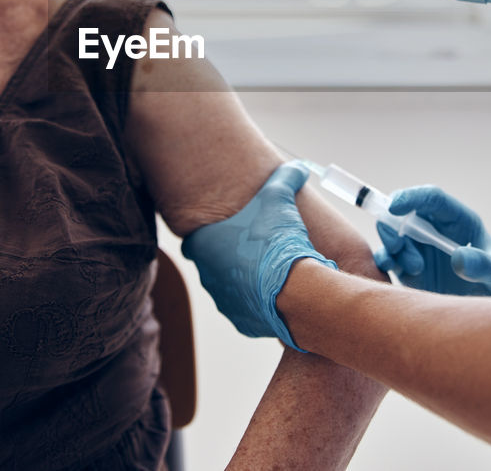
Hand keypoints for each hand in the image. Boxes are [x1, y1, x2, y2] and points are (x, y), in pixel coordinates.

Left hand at [181, 162, 336, 350]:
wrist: (295, 289)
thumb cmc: (277, 241)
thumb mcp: (280, 198)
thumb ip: (285, 178)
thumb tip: (298, 166)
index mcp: (204, 247)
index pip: (192, 242)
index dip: (208, 237)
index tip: (226, 233)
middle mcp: (207, 277)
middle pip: (212, 266)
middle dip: (230, 259)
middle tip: (254, 248)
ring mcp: (224, 302)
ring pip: (229, 289)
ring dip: (244, 281)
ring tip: (269, 269)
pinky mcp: (243, 323)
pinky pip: (247, 310)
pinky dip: (259, 302)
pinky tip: (278, 291)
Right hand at [374, 186, 490, 299]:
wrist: (489, 316)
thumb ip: (484, 265)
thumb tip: (458, 257)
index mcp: (460, 221)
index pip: (433, 199)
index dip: (412, 197)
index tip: (394, 207)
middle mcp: (436, 230)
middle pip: (403, 211)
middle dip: (392, 223)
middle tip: (397, 245)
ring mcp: (420, 249)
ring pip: (391, 234)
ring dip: (394, 248)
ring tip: (415, 269)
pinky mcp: (408, 269)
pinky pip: (386, 257)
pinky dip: (384, 261)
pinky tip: (394, 272)